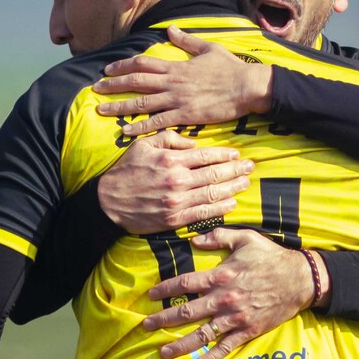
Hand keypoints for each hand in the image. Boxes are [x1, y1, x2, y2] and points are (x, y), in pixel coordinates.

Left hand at [93, 26, 273, 133]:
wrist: (247, 87)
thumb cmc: (231, 68)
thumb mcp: (209, 49)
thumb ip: (187, 41)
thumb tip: (170, 29)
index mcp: (176, 66)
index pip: (142, 63)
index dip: (122, 66)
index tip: (108, 70)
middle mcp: (172, 82)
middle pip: (135, 81)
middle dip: (113, 85)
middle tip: (95, 89)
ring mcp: (178, 99)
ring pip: (141, 102)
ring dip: (119, 106)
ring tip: (102, 110)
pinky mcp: (186, 115)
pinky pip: (158, 121)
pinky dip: (140, 126)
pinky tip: (126, 130)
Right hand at [98, 128, 253, 233]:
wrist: (108, 202)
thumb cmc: (126, 171)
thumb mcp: (143, 145)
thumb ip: (169, 139)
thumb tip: (193, 143)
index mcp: (171, 160)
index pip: (206, 156)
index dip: (225, 155)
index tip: (237, 155)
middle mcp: (177, 180)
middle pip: (215, 174)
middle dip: (236, 170)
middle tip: (251, 167)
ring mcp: (177, 201)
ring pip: (213, 194)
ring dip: (233, 188)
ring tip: (246, 183)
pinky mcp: (175, 219)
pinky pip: (204, 214)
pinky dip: (220, 209)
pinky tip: (232, 204)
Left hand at [141, 227, 321, 358]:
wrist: (301, 279)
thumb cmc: (272, 257)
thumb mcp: (246, 238)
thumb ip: (218, 236)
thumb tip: (193, 239)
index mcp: (221, 276)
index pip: (185, 283)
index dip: (165, 289)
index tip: (151, 295)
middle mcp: (224, 299)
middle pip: (187, 311)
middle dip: (163, 320)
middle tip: (145, 326)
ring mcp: (236, 317)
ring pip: (202, 334)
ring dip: (180, 345)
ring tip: (162, 352)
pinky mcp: (248, 330)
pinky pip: (226, 347)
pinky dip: (210, 357)